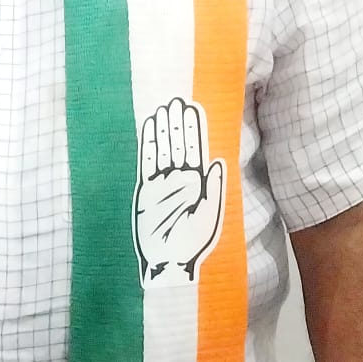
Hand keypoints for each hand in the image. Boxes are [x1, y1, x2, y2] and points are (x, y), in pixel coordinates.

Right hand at [133, 98, 223, 285]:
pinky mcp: (145, 188)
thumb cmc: (192, 242)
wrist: (168, 261)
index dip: (193, 130)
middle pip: (178, 144)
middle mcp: (178, 177)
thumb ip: (214, 189)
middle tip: (177, 101)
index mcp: (196, 182)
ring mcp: (160, 181)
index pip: (195, 149)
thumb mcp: (210, 216)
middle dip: (178, 123)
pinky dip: (148, 144)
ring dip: (163, 128)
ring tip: (163, 108)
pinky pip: (147, 161)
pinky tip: (149, 127)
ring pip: (163, 148)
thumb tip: (217, 162)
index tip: (193, 109)